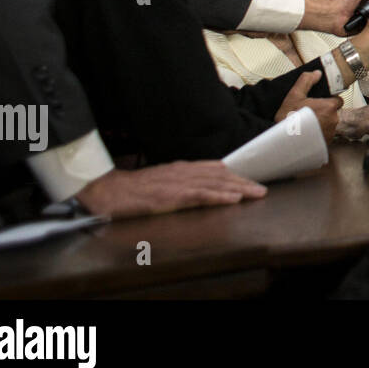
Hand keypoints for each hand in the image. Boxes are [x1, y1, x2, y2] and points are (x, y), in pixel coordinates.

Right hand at [76, 161, 265, 217]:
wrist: (107, 190)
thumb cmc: (133, 188)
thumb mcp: (161, 180)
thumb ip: (180, 181)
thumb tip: (200, 183)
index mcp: (181, 168)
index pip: (215, 169)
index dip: (235, 174)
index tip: (252, 180)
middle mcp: (183, 172)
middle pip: (220, 175)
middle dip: (243, 181)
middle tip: (262, 189)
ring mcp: (177, 184)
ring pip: (215, 183)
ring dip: (238, 188)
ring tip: (256, 193)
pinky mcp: (170, 197)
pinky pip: (199, 196)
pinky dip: (218, 196)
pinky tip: (233, 198)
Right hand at [275, 70, 342, 141]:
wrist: (282, 142)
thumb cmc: (288, 118)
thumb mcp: (294, 95)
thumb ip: (307, 81)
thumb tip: (317, 73)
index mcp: (329, 106)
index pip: (337, 100)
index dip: (328, 100)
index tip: (318, 103)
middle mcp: (334, 120)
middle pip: (333, 112)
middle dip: (324, 112)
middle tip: (309, 113)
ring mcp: (331, 133)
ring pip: (329, 124)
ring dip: (322, 123)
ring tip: (306, 124)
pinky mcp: (326, 143)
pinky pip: (325, 135)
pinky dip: (319, 134)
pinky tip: (307, 133)